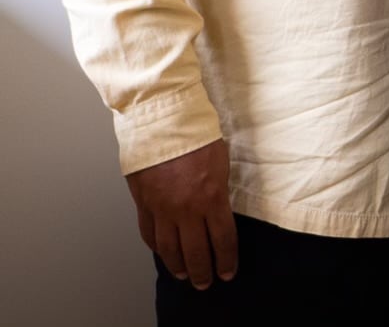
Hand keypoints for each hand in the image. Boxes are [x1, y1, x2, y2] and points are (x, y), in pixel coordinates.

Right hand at [125, 139, 236, 289]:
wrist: (163, 122)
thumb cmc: (197, 136)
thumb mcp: (221, 165)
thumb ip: (218, 193)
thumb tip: (217, 212)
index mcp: (211, 198)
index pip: (223, 239)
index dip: (226, 260)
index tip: (228, 272)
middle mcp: (185, 209)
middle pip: (195, 251)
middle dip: (202, 271)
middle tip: (206, 282)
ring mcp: (161, 208)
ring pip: (168, 248)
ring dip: (177, 265)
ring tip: (183, 275)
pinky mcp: (143, 203)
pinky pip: (149, 233)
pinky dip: (156, 247)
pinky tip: (162, 253)